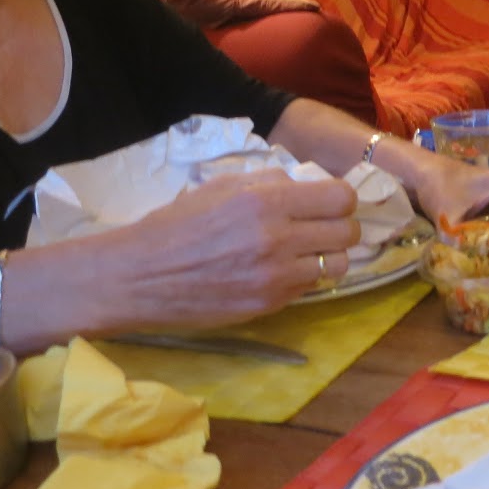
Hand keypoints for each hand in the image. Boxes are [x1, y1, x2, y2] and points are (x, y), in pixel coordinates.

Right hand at [110, 169, 359, 323]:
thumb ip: (268, 182)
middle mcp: (277, 239)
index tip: (328, 202)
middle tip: (320, 227)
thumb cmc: (176, 225)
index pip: (340, 199)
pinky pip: (309, 288)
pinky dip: (303, 278)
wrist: (140, 276)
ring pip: (338, 266)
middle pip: (348, 234)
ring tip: (304, 252)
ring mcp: (275, 277)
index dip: (339, 199)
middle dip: (340, 228)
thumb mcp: (220, 186)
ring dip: (327, 257)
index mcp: (265, 202)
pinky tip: (280, 270)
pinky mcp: (268, 305)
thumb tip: (304, 183)